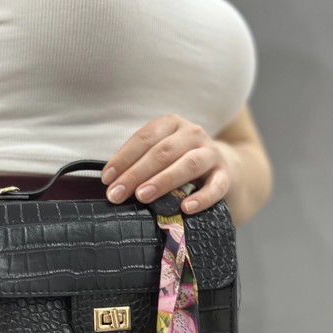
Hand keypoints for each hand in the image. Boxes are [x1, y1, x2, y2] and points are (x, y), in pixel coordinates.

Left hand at [101, 114, 233, 213]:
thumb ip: (139, 163)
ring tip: (143, 196)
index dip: (123, 158)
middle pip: (163, 152)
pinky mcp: (225, 175)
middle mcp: (193, 134)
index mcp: (172, 124)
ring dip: (162, 181)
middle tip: (117, 194)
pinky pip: (216, 186)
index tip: (107, 179)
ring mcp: (211, 153)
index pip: (145, 138)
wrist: (222, 168)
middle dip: (136, 174)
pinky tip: (186, 208)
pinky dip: (201, 198)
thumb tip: (112, 184)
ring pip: (188, 164)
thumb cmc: (179, 163)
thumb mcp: (160, 155)